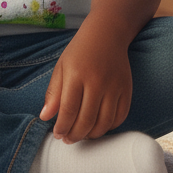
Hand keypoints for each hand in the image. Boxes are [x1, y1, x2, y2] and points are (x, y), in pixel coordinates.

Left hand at [38, 25, 131, 143]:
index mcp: (77, 75)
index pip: (68, 110)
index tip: (57, 134)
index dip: (62, 127)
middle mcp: (97, 82)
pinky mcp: (126, 90)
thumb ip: (53, 92)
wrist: (107, 34)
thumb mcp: (61, 67)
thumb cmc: (80, 51)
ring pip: (104, 123)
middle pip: (86, 120)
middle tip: (68, 139)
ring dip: (91, 135)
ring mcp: (114, 87)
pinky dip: (109, 127)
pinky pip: (119, 117)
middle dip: (75, 135)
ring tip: (82, 135)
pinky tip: (98, 126)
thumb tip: (45, 117)